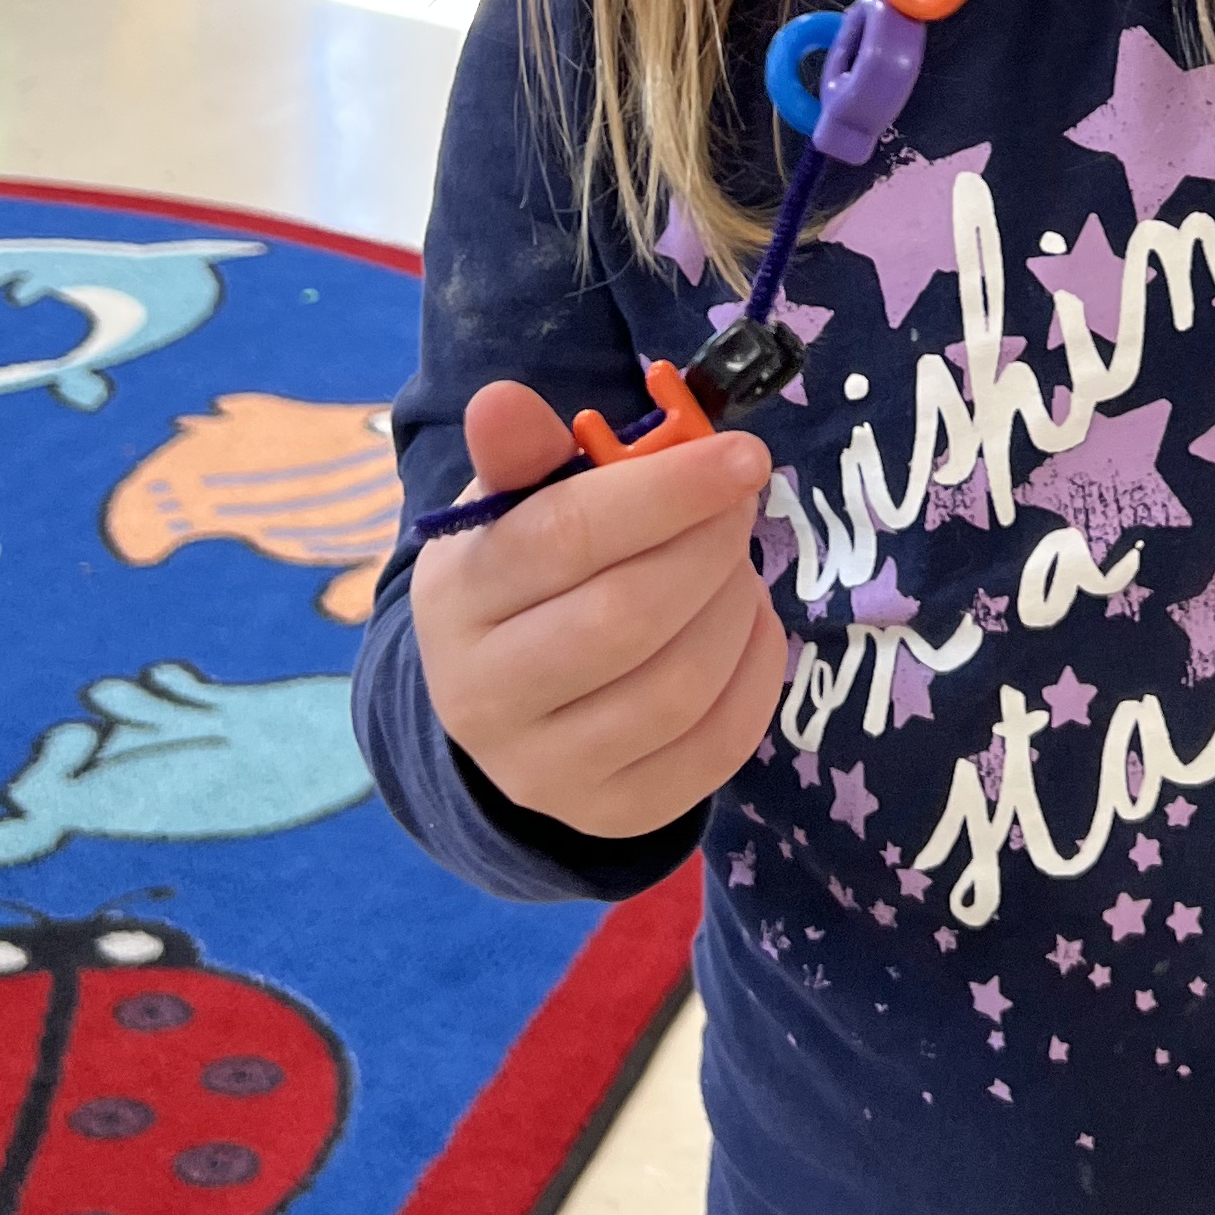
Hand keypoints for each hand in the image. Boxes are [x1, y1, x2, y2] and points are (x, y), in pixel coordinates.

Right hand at [410, 377, 784, 839]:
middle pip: (625, 618)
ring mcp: (546, 772)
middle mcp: (485, 698)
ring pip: (677, 688)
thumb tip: (504, 401)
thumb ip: (523, 454)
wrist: (503, 702)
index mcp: (459, 600)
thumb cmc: (524, 575)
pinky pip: (715, 747)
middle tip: (741, 502)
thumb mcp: (512, 505)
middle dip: (708, 547)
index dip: (665, 491)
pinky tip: (745, 625)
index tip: (744, 454)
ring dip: (734, 606)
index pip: (563, 538)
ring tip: (735, 563)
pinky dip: (755, 672)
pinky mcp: (611, 814)